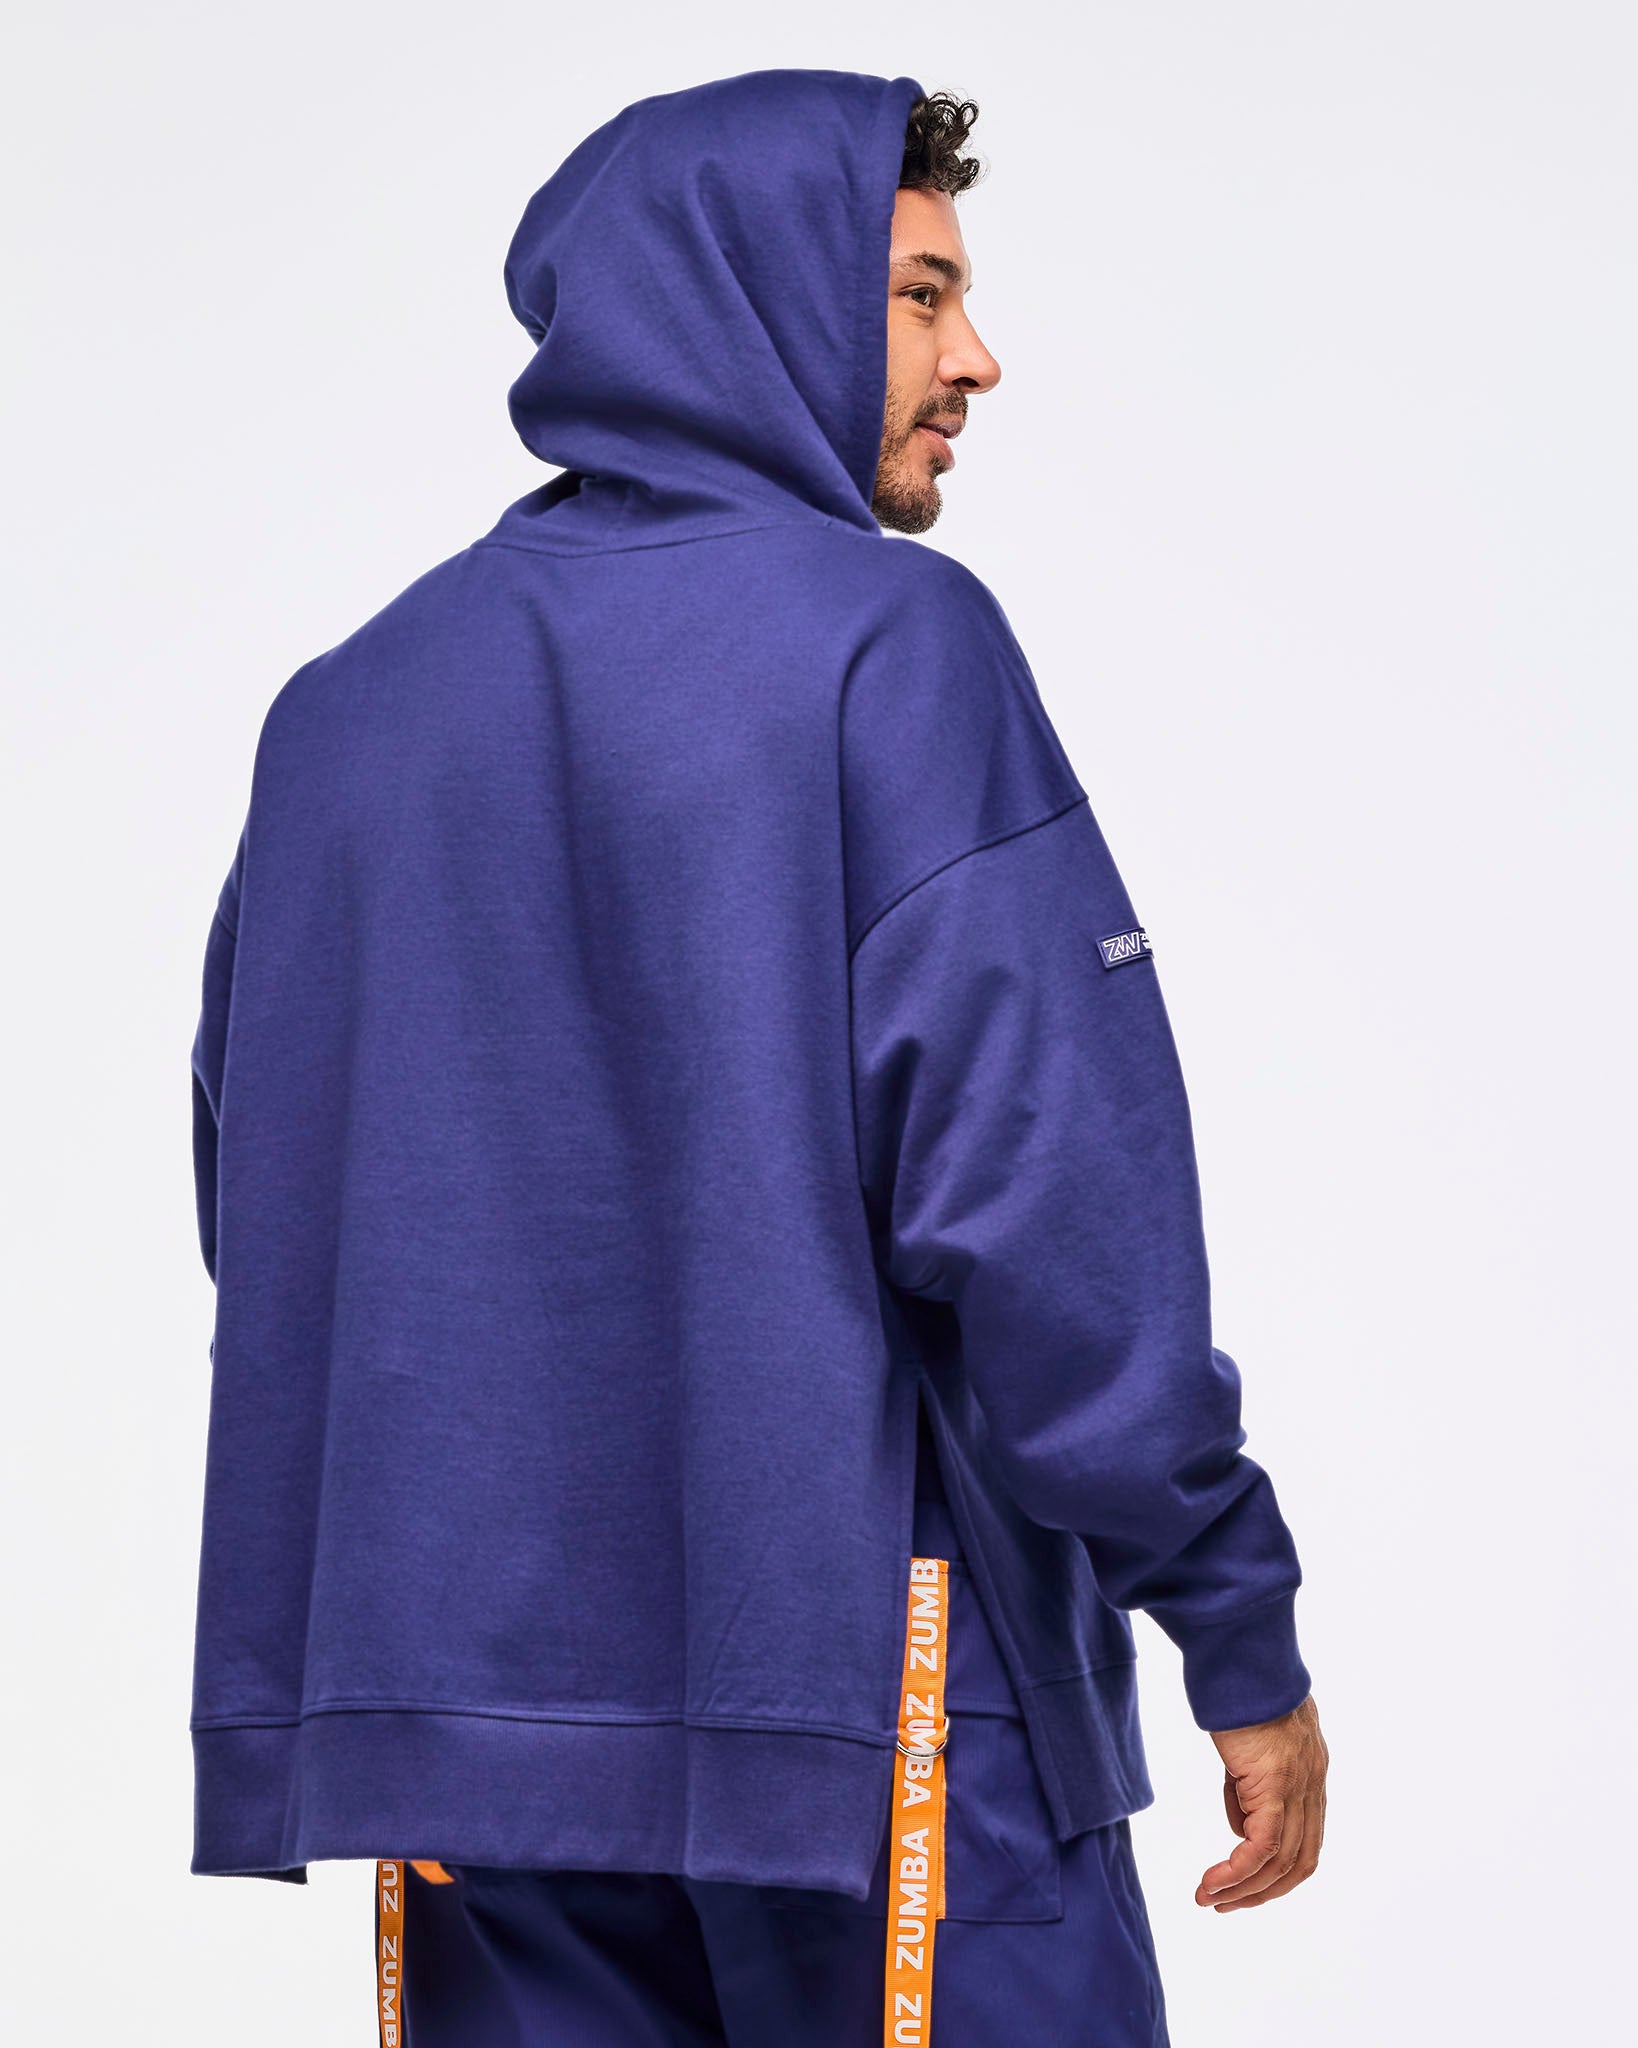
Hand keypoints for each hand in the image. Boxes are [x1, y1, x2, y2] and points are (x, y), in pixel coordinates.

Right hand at [1196, 1693, 1327, 1911]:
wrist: (1239, 1655)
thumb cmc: (1235, 1688)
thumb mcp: (1247, 1746)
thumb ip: (1249, 1786)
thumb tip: (1242, 1828)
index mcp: (1310, 1772)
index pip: (1306, 1840)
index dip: (1278, 1871)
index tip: (1244, 1886)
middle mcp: (1313, 1783)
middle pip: (1300, 1861)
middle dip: (1263, 1892)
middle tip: (1226, 1905)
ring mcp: (1299, 1785)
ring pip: (1282, 1861)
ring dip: (1245, 1889)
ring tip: (1209, 1899)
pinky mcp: (1275, 1784)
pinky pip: (1262, 1846)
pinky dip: (1238, 1872)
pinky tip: (1211, 1882)